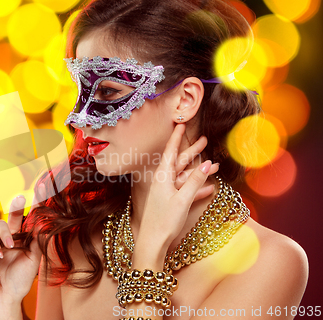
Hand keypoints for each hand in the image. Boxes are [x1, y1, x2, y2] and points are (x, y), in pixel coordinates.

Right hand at [0, 183, 45, 304]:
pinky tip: (0, 253)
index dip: (34, 206)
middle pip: (13, 216)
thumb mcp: (34, 259)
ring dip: (6, 233)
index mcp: (23, 238)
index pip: (28, 219)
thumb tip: (45, 221)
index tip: (42, 190)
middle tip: (21, 197)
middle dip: (16, 205)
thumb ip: (37, 240)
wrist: (4, 297)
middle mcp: (9, 237)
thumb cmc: (20, 280)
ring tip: (11, 246)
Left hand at [133, 123, 217, 264]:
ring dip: (199, 171)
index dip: (176, 138)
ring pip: (185, 177)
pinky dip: (197, 189)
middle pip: (179, 162)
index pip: (170, 151)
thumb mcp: (182, 199)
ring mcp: (166, 192)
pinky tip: (211, 188)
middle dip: (192, 151)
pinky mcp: (170, 203)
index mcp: (162, 177)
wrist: (152, 243)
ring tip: (215, 164)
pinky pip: (185, 192)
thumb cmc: (164, 220)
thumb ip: (195, 181)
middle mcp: (163, 182)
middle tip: (204, 139)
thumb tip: (206, 164)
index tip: (180, 124)